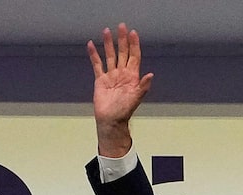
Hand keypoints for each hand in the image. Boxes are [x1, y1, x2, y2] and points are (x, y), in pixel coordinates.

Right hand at [88, 25, 151, 158]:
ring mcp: (111, 75)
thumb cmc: (124, 111)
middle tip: (121, 26)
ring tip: (106, 31)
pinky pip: (97, 64)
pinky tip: (91, 45)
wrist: (111, 121)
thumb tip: (151, 75)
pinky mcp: (100, 80)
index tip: (132, 33)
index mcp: (132, 76)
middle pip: (122, 52)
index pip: (134, 56)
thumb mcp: (136, 98)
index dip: (134, 44)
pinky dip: (94, 55)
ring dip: (108, 44)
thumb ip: (143, 86)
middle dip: (122, 40)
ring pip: (110, 56)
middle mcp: (122, 73)